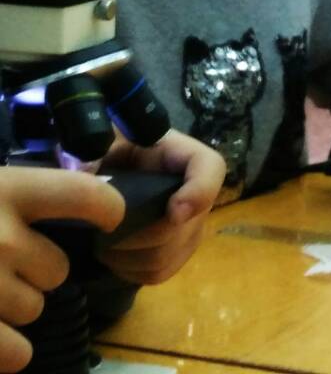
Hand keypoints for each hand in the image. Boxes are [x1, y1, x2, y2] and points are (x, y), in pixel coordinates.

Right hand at [0, 168, 123, 372]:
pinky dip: (12, 351)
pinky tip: (7, 345)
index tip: (110, 219)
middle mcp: (0, 235)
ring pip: (36, 305)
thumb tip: (97, 196)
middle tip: (6, 260)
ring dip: (17, 301)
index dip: (108, 211)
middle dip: (41, 269)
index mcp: (10, 189)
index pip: (90, 196)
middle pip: (59, 268)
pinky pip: (15, 351)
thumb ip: (33, 193)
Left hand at [95, 130, 224, 284]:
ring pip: (163, 257)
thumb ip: (95, 153)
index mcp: (184, 156)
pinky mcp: (179, 255)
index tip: (174, 211)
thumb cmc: (114, 153)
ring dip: (124, 256)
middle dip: (132, 236)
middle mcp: (198, 195)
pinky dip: (128, 270)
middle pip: (176, 229)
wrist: (115, 176)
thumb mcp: (104, 144)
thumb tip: (83, 173)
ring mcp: (193, 229)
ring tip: (100, 242)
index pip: (211, 170)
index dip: (199, 193)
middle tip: (98, 231)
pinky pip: (157, 273)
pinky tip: (114, 254)